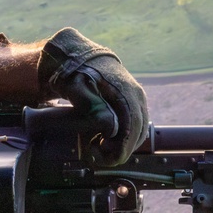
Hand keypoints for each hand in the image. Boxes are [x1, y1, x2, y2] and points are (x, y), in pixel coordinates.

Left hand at [39, 28, 148, 165]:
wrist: (77, 55)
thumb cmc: (75, 72)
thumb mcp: (77, 89)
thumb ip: (93, 106)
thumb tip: (111, 127)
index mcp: (125, 91)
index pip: (133, 126)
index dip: (122, 147)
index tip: (105, 157)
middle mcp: (136, 94)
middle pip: (138, 131)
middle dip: (120, 149)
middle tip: (97, 154)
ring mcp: (136, 97)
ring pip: (138, 129)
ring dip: (122, 144)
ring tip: (99, 146)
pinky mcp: (132, 100)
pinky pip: (134, 123)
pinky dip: (124, 136)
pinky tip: (106, 139)